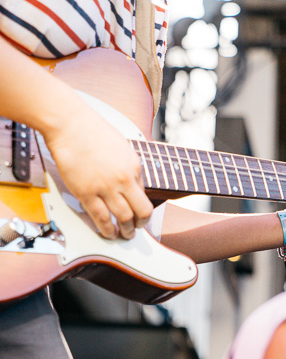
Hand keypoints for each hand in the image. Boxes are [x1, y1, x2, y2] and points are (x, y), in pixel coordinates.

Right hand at [42, 101, 152, 239]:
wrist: (69, 124)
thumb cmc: (91, 130)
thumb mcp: (121, 147)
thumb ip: (128, 166)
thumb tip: (131, 184)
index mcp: (134, 166)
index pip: (144, 194)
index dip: (142, 207)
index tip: (139, 214)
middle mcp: (124, 179)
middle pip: (142, 211)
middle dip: (141, 224)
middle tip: (137, 229)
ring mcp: (106, 187)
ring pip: (124, 219)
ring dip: (126, 231)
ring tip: (124, 235)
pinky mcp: (87, 193)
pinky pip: (101, 218)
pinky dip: (107, 230)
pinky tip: (108, 233)